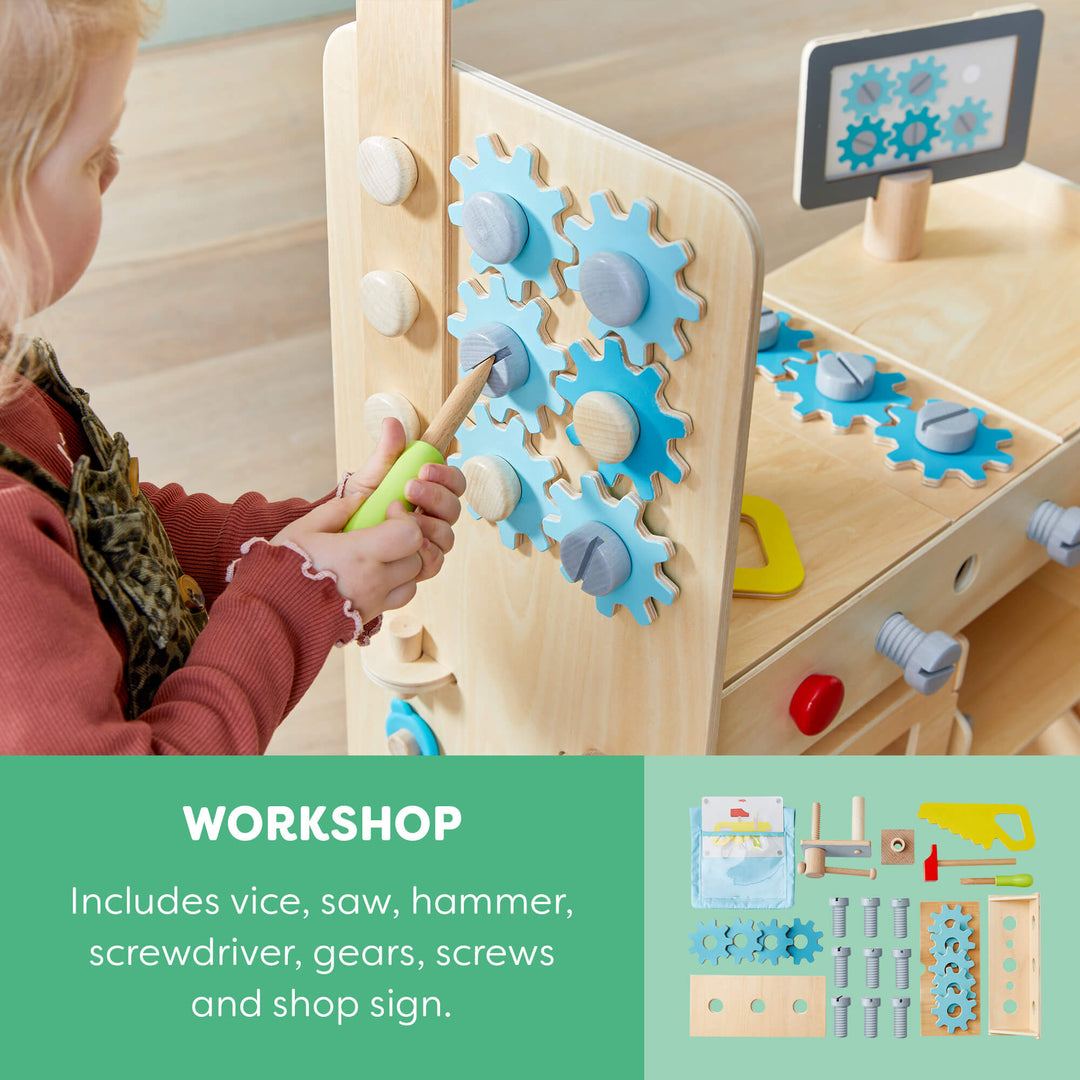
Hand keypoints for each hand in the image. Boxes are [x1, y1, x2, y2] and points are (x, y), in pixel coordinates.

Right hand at [270, 495, 423, 622]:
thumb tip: (360, 498)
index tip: (389, 510)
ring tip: (383, 555)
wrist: (268, 617)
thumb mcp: (301, 530)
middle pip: (417, 558)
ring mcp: (373, 603)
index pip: (410, 536)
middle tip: (387, 530)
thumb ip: (335, 511)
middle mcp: (373, 581)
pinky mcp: (368, 618)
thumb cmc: (280, 569)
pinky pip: (398, 600)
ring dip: (405, 565)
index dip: (405, 519)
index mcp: (358, 555)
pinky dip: (396, 586)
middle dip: (408, 540)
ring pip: (413, 581)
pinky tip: (375, 574)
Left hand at [342, 418, 465, 582]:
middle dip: (435, 496)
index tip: (424, 469)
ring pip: (447, 536)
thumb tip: (393, 423)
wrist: (337, 539)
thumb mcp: (370, 477)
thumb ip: (386, 453)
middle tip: (410, 488)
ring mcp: (428, 543)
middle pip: (454, 508)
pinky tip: (409, 545)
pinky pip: (435, 562)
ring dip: (429, 525)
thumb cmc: (359, 506)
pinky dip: (425, 553)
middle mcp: (434, 518)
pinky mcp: (419, 565)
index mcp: (429, 493)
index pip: (454, 482)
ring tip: (403, 517)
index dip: (446, 476)